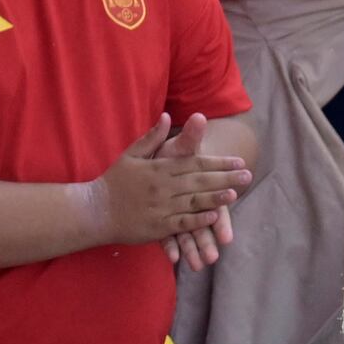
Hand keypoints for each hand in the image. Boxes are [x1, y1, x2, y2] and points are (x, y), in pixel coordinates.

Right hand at [95, 115, 253, 246]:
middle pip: (199, 181)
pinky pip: (181, 224)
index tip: (238, 160)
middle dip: (225, 177)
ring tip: (236, 194)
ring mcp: (160, 208)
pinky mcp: (157, 227)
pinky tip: (213, 217)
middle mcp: (162, 187)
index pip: (194, 162)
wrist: (95, 210)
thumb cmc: (114, 181)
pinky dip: (198, 220)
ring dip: (216, 198)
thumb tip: (167, 116)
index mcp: (159, 168)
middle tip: (248, 175)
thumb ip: (151, 137)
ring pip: (193, 202)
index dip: (218, 162)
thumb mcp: (131, 154)